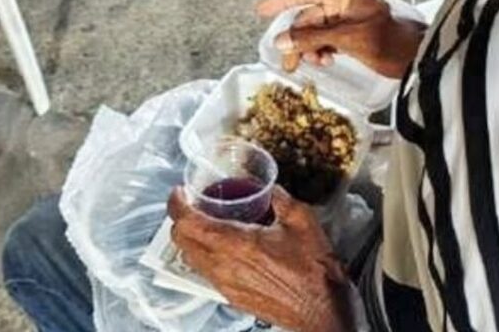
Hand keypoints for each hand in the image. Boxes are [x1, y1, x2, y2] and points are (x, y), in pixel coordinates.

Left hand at [169, 187, 353, 331]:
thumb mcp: (301, 220)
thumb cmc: (313, 270)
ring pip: (191, 257)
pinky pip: (205, 271)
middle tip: (193, 203)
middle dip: (180, 218)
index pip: (188, 223)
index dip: (177, 204)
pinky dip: (204, 254)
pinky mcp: (231, 296)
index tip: (180, 192)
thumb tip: (269, 187)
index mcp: (236, 244)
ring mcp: (225, 284)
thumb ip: (280, 198)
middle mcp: (223, 266)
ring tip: (208, 221)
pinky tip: (225, 244)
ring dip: (191, 238)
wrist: (321, 311)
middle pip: (181, 241)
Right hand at [257, 0, 424, 78]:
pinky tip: (325, 60)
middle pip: (308, 16)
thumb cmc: (392, 41)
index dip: (281, 1)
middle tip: (289, 63)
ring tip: (315, 63)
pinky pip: (325, 37)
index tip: (261, 11)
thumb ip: (312, 38)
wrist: (416, 58)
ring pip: (315, 30)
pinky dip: (320, 49)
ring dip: (310, 47)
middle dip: (298, 39)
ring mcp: (348, 15)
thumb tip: (282, 41)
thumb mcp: (348, 38)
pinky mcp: (351, 31)